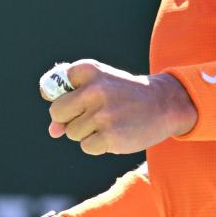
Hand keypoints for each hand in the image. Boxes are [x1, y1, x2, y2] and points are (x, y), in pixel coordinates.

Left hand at [45, 59, 196, 154]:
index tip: (79, 96)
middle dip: (69, 117)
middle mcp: (94, 89)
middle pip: (57, 112)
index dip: (62, 96)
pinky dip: (97, 145)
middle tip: (92, 113)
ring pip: (71, 132)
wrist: (163, 104)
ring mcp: (102, 114)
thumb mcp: (98, 85)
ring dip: (86, 132)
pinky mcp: (110, 136)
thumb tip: (53, 131)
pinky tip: (114, 133)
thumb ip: (70, 101)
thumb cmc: (124, 95)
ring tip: (110, 121)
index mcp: (88, 70)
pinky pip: (86, 146)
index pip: (51, 86)